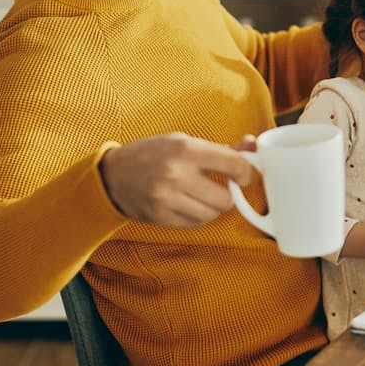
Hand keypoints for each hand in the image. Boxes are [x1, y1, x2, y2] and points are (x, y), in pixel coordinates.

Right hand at [99, 132, 252, 226]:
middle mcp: (177, 175)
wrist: (112, 174)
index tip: (243, 175)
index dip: (246, 173)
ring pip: (212, 215)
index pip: (234, 165)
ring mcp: (167, 199)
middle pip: (225, 198)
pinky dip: (197, 216)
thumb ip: (220, 148)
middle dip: (228, 194)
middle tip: (221, 187)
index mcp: (186, 150)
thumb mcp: (183, 141)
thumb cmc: (152, 153)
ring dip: (213, 207)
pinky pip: (194, 224)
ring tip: (202, 196)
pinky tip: (188, 204)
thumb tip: (252, 145)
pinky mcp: (160, 217)